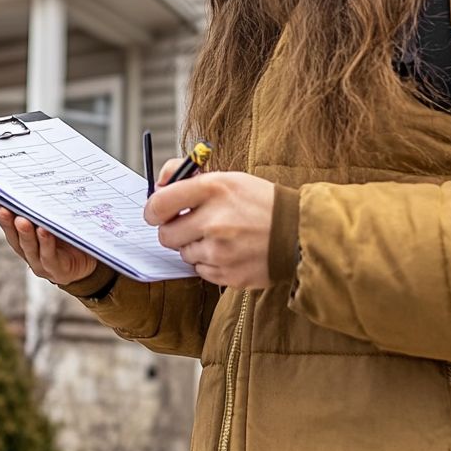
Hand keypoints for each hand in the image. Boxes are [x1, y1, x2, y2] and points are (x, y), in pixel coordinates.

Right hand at [0, 206, 98, 285]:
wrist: (90, 263)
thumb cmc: (70, 239)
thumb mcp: (55, 221)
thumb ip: (44, 209)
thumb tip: (35, 181)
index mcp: (24, 240)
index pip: (9, 225)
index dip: (0, 212)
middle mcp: (29, 252)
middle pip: (15, 237)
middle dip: (8, 222)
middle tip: (4, 208)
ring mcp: (41, 264)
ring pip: (30, 248)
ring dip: (25, 233)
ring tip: (22, 220)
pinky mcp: (57, 270)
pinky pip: (49, 256)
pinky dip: (46, 244)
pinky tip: (44, 231)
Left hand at [145, 160, 275, 288]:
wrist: (298, 233)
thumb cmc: (260, 203)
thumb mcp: (228, 178)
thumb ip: (188, 176)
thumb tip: (158, 185)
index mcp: (213, 189)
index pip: (160, 203)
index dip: (152, 210)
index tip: (155, 212)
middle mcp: (214, 220)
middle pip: (166, 235)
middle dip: (173, 231)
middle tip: (188, 226)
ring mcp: (220, 251)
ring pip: (184, 254)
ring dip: (194, 247)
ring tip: (220, 237)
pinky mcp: (228, 274)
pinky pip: (201, 271)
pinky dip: (209, 263)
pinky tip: (229, 251)